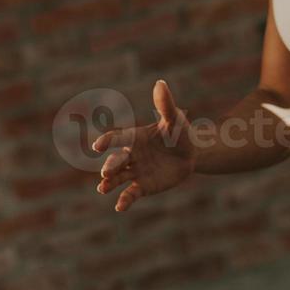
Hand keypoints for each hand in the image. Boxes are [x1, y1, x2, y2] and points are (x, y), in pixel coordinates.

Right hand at [92, 79, 195, 211]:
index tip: (98, 146)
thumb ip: (165, 104)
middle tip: (105, 173)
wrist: (191, 154)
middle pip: (116, 161)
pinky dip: (124, 200)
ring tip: (103, 188)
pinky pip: (130, 193)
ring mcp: (135, 171)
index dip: (107, 141)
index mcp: (134, 137)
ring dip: (109, 183)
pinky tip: (119, 206)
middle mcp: (131, 155)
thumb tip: (161, 83)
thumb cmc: (180, 132)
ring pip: (118, 178)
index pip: (117, 138)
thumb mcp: (174, 119)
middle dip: (110, 166)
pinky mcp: (143, 186)